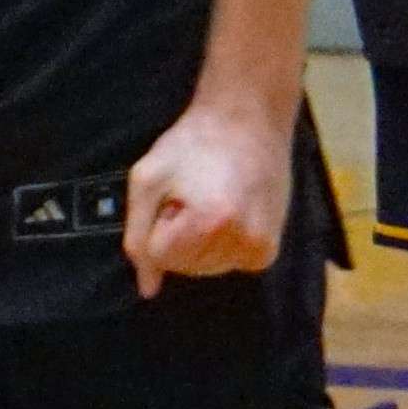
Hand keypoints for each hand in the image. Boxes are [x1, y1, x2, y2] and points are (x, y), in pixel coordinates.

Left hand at [118, 94, 288, 293]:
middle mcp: (242, 241)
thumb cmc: (193, 143)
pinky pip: (226, 264)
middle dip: (177, 235)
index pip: (160, 256)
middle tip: (193, 194)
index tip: (175, 194)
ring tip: (211, 199)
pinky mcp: (269, 251)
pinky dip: (219, 244)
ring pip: (204, 269)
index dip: (159, 222)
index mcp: (209, 222)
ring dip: (198, 240)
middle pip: (183, 267)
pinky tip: (227, 210)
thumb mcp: (147, 178)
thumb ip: (138, 236)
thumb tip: (147, 289)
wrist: (248, 119)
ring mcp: (260, 249)